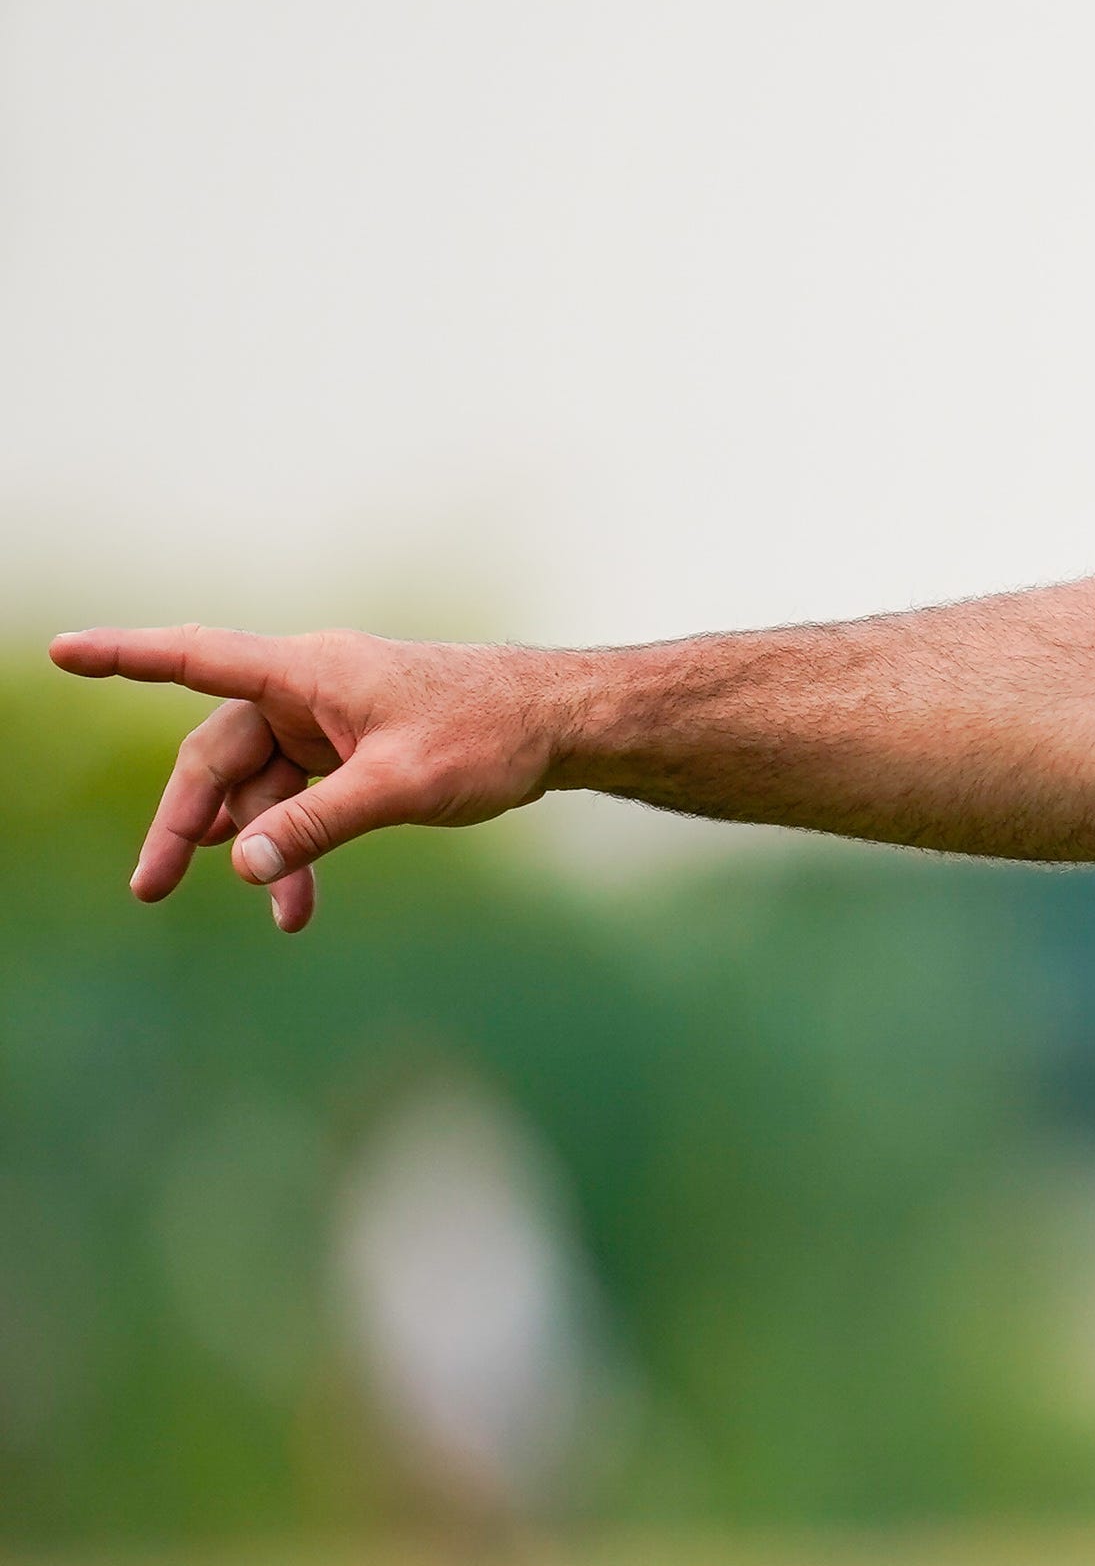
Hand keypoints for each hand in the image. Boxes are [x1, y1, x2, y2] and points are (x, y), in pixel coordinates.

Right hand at [44, 627, 560, 932]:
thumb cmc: (488, 736)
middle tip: (150, 889)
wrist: (561, 725)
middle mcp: (308, 689)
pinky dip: (298, 842)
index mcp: (309, 672)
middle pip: (220, 754)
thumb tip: (239, 864)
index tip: (63, 650)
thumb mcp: (399, 787)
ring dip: (261, 848)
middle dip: (186, 823)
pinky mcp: (353, 748)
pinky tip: (295, 901)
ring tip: (280, 915)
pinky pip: (303, 797)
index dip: (126, 656)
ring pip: (263, 788)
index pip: (197, 658)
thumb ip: (316, 825)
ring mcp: (329, 720)